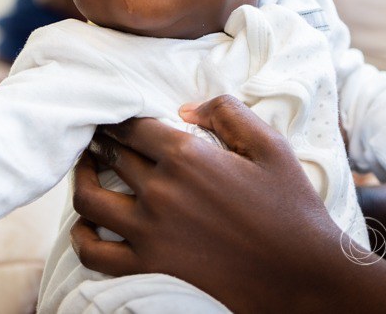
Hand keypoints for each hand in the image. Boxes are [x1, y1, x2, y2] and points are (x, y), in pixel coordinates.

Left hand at [69, 95, 343, 312]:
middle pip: (111, 155)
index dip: (117, 117)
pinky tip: (85, 225)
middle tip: (98, 138)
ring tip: (84, 169)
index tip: (111, 116)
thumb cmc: (292, 209)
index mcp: (188, 156)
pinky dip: (82, 236)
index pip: (132, 126)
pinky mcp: (149, 267)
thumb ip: (227, 113)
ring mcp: (150, 232)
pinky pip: (95, 253)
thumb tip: (186, 109)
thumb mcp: (271, 146)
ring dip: (82, 178)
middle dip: (101, 142)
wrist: (304, 276)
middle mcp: (161, 190)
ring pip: (90, 198)